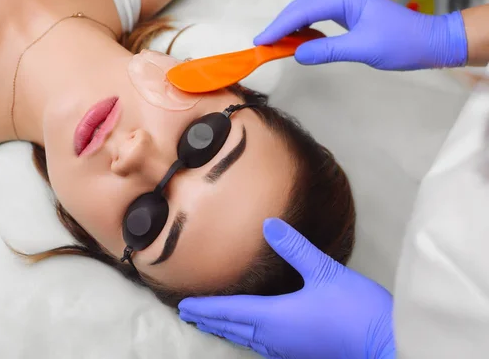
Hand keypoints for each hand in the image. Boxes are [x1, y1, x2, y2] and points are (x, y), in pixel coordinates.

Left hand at [178, 218, 395, 358]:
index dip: (206, 307)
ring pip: (246, 339)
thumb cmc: (355, 308)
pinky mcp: (301, 353)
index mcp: (275, 316)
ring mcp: (287, 348)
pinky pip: (262, 347)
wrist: (386, 344)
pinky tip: (251, 337)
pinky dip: (245, 338)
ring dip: (226, 330)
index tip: (184, 306)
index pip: (230, 310)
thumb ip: (295, 247)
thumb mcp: (325, 271)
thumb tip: (268, 223)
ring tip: (211, 324)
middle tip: (188, 314)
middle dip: (209, 319)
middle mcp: (275, 336)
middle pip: (233, 327)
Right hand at [254, 0, 467, 69]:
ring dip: (291, 27)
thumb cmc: (401, 43)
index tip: (262, 41)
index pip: (303, 11)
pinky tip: (298, 42)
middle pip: (302, 7)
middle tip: (262, 43)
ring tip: (275, 44)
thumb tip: (297, 54)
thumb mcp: (363, 48)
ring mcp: (346, 7)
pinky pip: (319, 21)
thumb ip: (328, 50)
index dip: (280, 26)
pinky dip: (304, 31)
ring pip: (309, 13)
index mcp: (345, 0)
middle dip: (280, 25)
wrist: (430, 43)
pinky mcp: (349, 18)